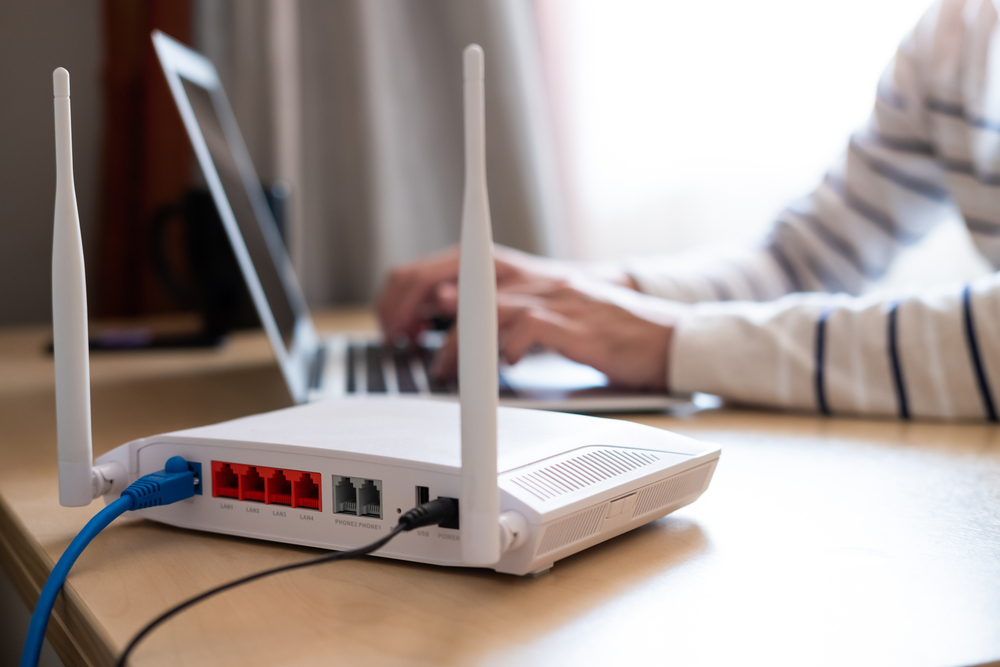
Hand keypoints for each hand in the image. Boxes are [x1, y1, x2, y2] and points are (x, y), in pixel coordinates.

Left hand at [378, 245, 637, 342]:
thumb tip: (438, 314)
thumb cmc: (594, 325)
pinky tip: (501, 368)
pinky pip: (529, 328)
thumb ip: (492, 308)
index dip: (406, 295)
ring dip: (456, 342)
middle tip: (402, 344)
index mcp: (512, 271)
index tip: (394, 327)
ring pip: (486, 306)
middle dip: (413, 309)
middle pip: (450, 276)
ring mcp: (552, 297)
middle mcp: (527, 277)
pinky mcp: (575, 324)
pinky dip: (507, 348)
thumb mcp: (535, 309)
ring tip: (443, 369)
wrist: (658, 332)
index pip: (441, 265)